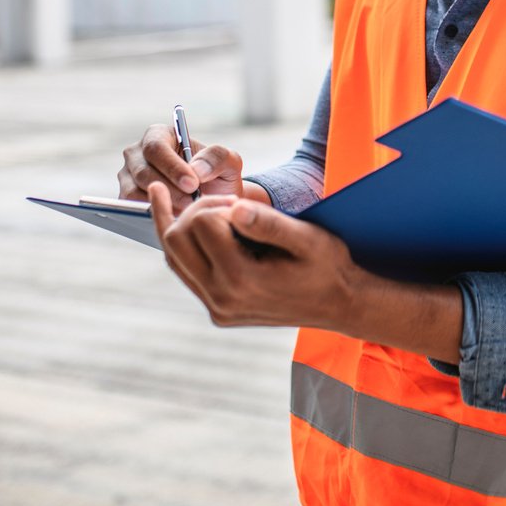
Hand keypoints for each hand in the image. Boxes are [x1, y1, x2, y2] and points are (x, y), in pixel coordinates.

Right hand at [118, 124, 243, 213]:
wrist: (212, 201)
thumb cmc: (218, 176)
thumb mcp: (228, 163)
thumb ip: (217, 158)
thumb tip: (196, 169)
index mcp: (159, 135)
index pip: (156, 147)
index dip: (173, 167)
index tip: (193, 184)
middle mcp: (137, 154)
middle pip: (142, 171)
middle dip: (169, 190)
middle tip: (191, 203)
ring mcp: (128, 177)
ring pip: (133, 191)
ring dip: (159, 204)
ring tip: (185, 212)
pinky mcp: (125, 199)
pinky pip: (130, 208)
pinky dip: (150, 214)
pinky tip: (172, 219)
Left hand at [146, 183, 355, 329]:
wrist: (339, 303)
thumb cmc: (328, 265)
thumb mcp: (308, 238)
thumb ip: (269, 224)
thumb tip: (235, 207)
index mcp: (242, 279)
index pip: (200, 223)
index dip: (215, 202)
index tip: (239, 201)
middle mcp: (222, 299)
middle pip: (176, 240)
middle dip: (192, 211)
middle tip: (220, 201)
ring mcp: (217, 308)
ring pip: (173, 258)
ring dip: (176, 225)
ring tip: (166, 195)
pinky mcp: (217, 310)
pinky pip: (186, 272)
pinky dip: (183, 246)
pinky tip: (183, 223)